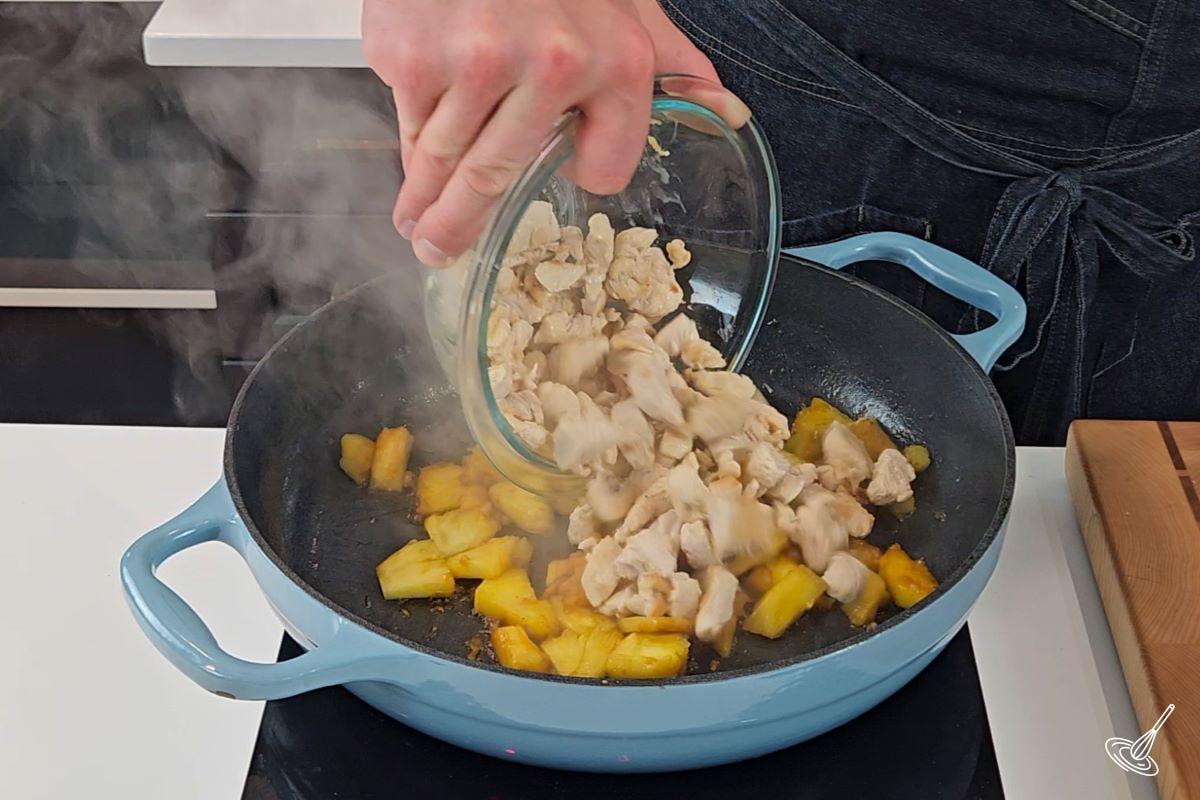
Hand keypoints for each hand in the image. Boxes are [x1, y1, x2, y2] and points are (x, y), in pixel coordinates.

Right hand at [362, 0, 734, 265]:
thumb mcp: (627, 2)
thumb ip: (672, 60)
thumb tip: (728, 114)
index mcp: (615, 62)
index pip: (605, 166)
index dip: (585, 170)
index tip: (562, 177)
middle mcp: (550, 67)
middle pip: (498, 179)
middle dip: (461, 226)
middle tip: (440, 248)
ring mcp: (476, 64)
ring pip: (445, 161)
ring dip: (423, 200)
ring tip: (413, 220)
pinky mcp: (413, 56)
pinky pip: (409, 121)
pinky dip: (408, 128)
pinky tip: (417, 119)